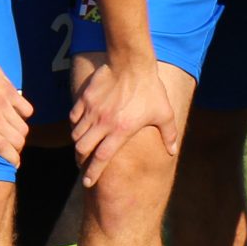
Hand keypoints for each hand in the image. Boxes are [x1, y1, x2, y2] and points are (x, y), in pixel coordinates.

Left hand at [0, 46, 33, 167]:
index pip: (3, 148)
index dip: (11, 159)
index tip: (12, 164)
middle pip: (18, 139)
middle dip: (17, 148)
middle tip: (10, 149)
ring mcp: (4, 103)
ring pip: (23, 126)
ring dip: (20, 133)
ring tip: (13, 134)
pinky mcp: (9, 89)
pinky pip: (26, 107)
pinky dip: (24, 114)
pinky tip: (16, 114)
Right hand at [69, 55, 180, 186]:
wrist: (132, 62)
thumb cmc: (150, 89)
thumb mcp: (164, 113)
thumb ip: (169, 134)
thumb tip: (173, 151)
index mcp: (120, 131)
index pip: (101, 159)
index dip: (92, 173)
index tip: (87, 183)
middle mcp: (103, 124)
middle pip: (82, 149)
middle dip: (81, 160)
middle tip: (83, 164)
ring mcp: (92, 111)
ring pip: (76, 134)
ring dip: (78, 143)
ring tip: (82, 146)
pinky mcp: (85, 98)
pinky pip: (73, 117)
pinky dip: (75, 124)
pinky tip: (80, 125)